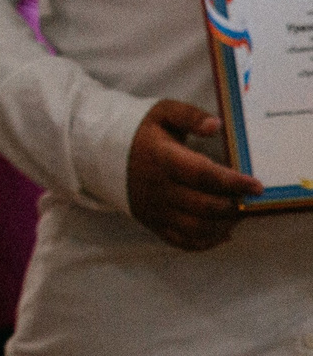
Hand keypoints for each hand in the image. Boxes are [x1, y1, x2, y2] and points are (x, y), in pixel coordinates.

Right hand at [126, 98, 260, 249]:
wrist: (98, 152)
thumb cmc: (139, 132)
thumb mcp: (162, 113)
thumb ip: (189, 115)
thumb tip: (215, 126)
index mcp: (162, 158)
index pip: (202, 175)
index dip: (233, 182)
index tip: (257, 185)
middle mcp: (158, 188)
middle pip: (204, 206)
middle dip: (234, 206)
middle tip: (249, 200)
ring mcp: (154, 209)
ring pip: (196, 229)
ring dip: (223, 226)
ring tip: (237, 214)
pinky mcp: (152, 222)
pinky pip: (183, 242)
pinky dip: (206, 242)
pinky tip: (222, 231)